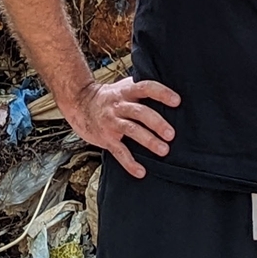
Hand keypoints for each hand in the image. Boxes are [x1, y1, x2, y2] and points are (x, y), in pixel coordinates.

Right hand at [61, 77, 180, 177]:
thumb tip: (167, 86)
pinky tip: (141, 172)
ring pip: (131, 130)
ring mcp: (112, 122)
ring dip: (148, 141)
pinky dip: (130, 163)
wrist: (79, 103)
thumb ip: (140, 88)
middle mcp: (120, 105)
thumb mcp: (123, 86)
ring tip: (164, 150)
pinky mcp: (106, 138)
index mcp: (127, 91)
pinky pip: (119, 151)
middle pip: (140, 112)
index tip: (177, 101)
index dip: (161, 93)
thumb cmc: (108, 96)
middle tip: (171, 134)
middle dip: (157, 123)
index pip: (146, 88)